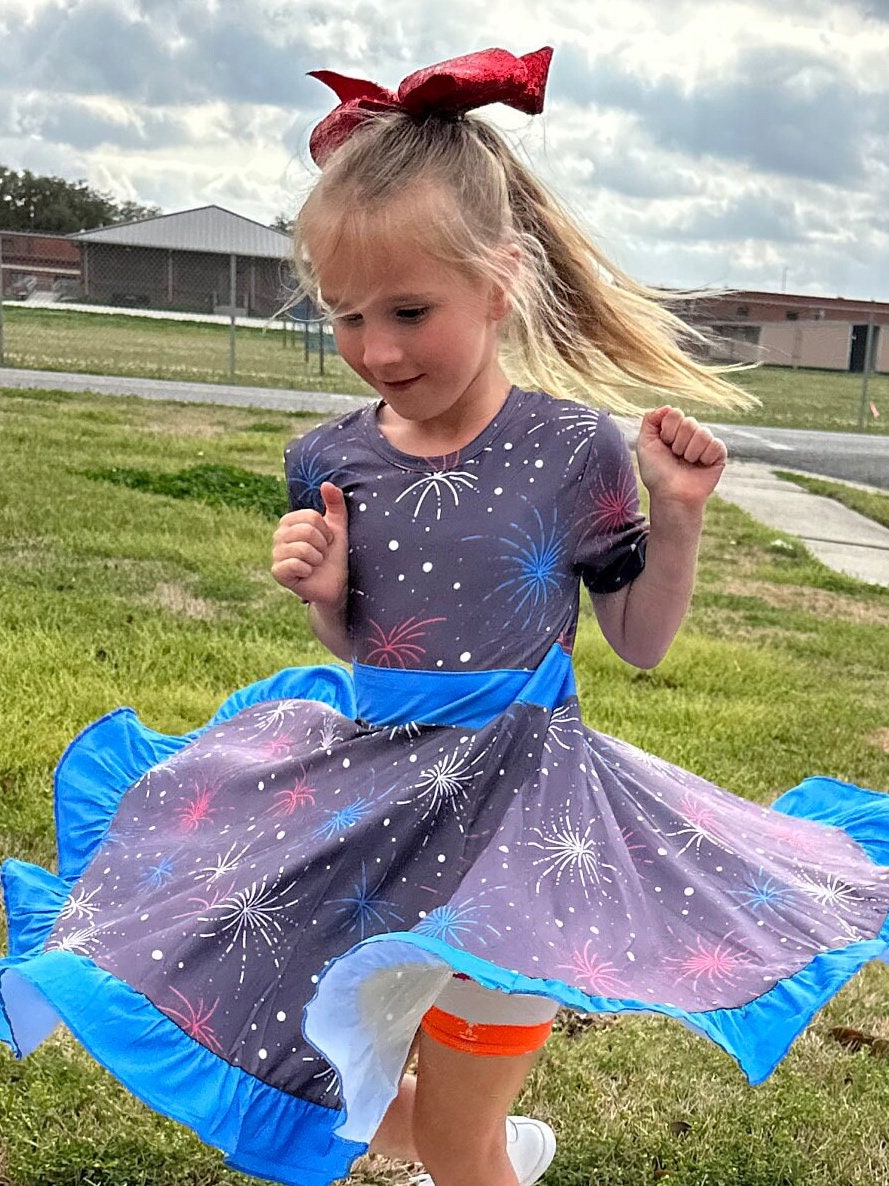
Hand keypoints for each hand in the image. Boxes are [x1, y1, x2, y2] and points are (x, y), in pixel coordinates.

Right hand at [271, 482, 348, 608]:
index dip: (325, 531)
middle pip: (307, 531)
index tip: (327, 541)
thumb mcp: (338, 526)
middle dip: (322, 545)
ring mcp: (276, 555)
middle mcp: (278, 536)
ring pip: (302, 548)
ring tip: (315, 564)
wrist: (336, 583)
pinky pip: (294, 564)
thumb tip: (326, 483)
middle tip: (322, 554)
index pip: (311, 517)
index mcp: (289, 522)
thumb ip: (335, 503)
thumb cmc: (335, 554)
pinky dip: (308, 569)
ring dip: (317, 558)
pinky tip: (307, 574)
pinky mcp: (278, 572)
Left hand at [635, 406, 726, 507]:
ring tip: (687, 463)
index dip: (668, 431)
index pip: (675, 413)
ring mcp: (705, 442)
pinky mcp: (718, 454)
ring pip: (703, 433)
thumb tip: (668, 406)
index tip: (664, 445)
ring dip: (690, 452)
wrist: (671, 495)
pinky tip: (700, 465)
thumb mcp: (645, 444)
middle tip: (675, 456)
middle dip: (678, 443)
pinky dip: (704, 457)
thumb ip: (650, 420)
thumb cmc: (656, 473)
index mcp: (674, 429)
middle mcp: (690, 433)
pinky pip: (715, 444)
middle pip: (689, 422)